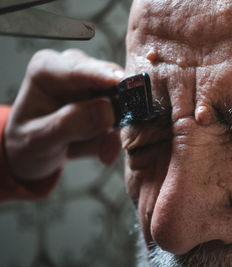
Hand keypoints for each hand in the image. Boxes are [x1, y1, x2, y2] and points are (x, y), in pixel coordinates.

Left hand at [4, 49, 123, 179]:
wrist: (34, 154)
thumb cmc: (28, 141)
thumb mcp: (39, 138)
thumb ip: (70, 123)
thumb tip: (108, 110)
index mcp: (47, 69)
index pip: (79, 69)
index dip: (103, 76)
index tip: (122, 82)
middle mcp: (74, 70)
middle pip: (109, 79)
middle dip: (114, 111)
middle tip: (109, 142)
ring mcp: (94, 84)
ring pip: (120, 101)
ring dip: (110, 132)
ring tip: (88, 150)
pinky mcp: (108, 101)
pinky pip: (122, 119)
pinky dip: (112, 139)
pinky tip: (98, 151)